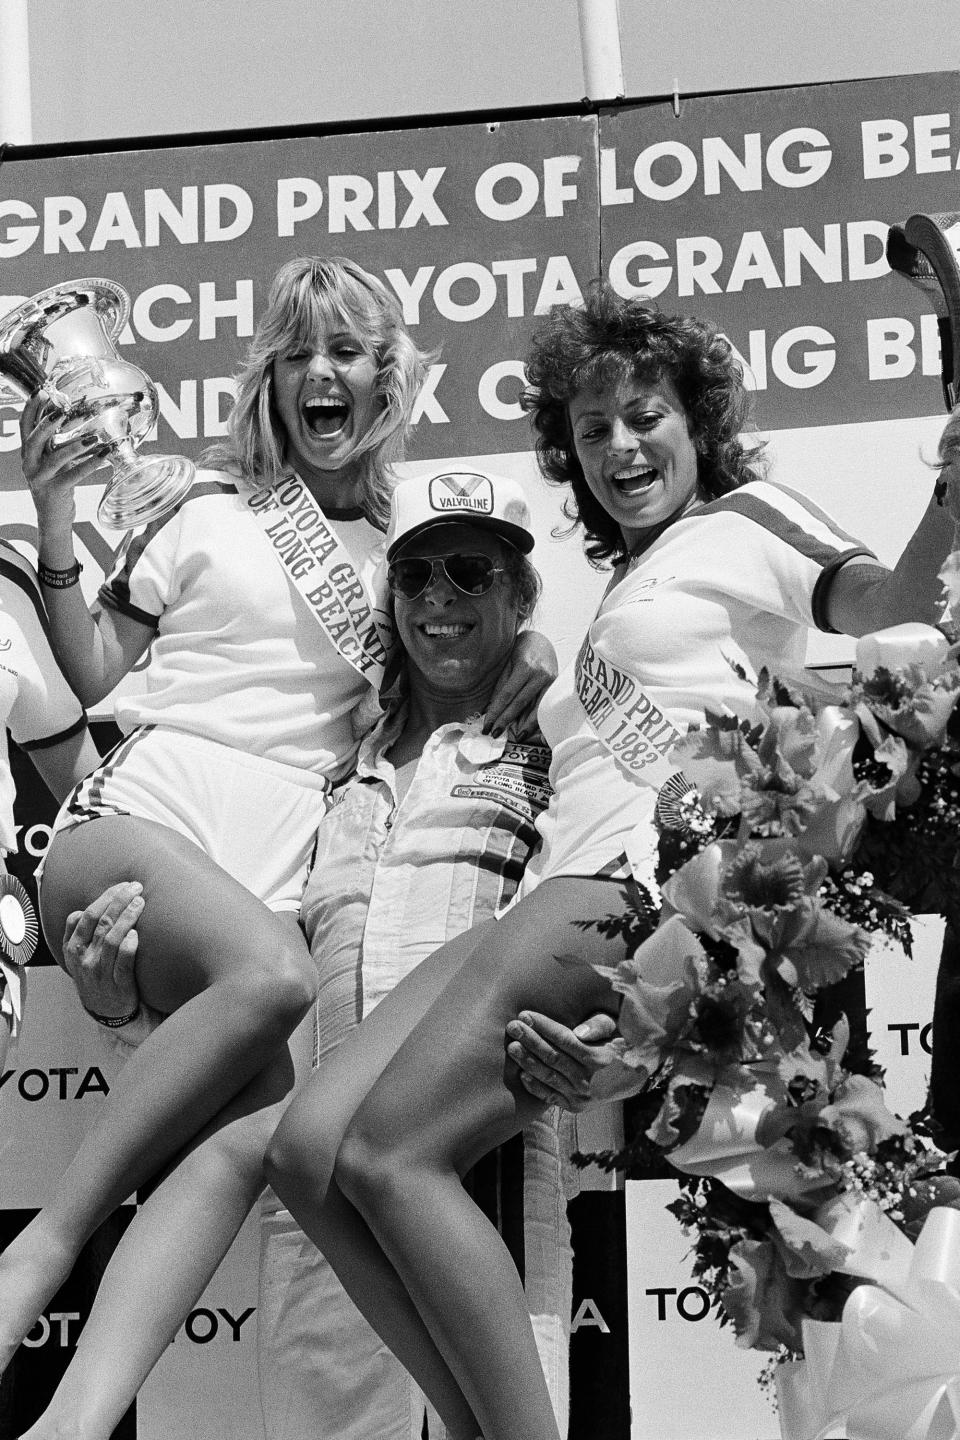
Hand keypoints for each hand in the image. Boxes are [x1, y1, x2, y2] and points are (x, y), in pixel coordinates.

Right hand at [19, 391, 111, 532]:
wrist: (53, 517)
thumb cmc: (56, 484)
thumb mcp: (53, 460)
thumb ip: (55, 442)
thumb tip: (70, 417)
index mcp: (28, 453)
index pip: (25, 426)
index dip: (32, 408)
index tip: (42, 391)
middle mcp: (30, 464)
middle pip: (33, 440)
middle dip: (47, 423)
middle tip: (63, 410)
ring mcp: (40, 479)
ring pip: (55, 458)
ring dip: (75, 446)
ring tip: (94, 437)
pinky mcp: (55, 491)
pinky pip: (74, 475)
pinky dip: (91, 464)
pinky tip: (105, 456)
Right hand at [61, 881, 143, 1021]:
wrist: (105, 1011)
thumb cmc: (95, 974)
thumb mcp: (79, 955)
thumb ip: (81, 931)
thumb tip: (93, 904)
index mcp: (73, 948)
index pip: (85, 915)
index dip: (105, 897)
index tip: (122, 885)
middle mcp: (84, 958)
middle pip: (100, 922)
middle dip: (118, 900)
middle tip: (136, 886)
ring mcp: (100, 972)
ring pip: (112, 939)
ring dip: (128, 917)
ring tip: (141, 902)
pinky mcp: (119, 985)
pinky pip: (123, 962)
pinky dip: (129, 946)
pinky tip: (137, 934)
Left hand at [484, 629, 557, 736]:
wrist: (542, 640)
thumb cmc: (520, 650)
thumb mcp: (508, 664)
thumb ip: (502, 686)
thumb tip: (491, 710)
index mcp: (525, 667)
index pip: (507, 694)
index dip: (496, 712)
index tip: (487, 725)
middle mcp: (540, 675)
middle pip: (519, 703)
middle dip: (506, 720)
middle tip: (495, 734)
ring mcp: (551, 681)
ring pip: (537, 708)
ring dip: (525, 725)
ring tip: (516, 737)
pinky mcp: (556, 686)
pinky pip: (545, 706)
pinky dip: (537, 718)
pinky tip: (530, 728)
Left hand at [505, 1010, 644, 1110]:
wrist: (631, 1078)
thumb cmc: (617, 1045)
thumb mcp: (615, 1030)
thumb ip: (599, 1025)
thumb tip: (578, 1032)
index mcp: (600, 1058)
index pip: (565, 1040)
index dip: (544, 1026)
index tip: (526, 1014)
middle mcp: (590, 1080)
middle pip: (553, 1057)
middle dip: (530, 1040)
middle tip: (512, 1026)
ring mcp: (582, 1096)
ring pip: (549, 1076)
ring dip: (527, 1061)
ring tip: (512, 1047)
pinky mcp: (575, 1107)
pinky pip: (550, 1096)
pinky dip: (535, 1086)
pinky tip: (522, 1074)